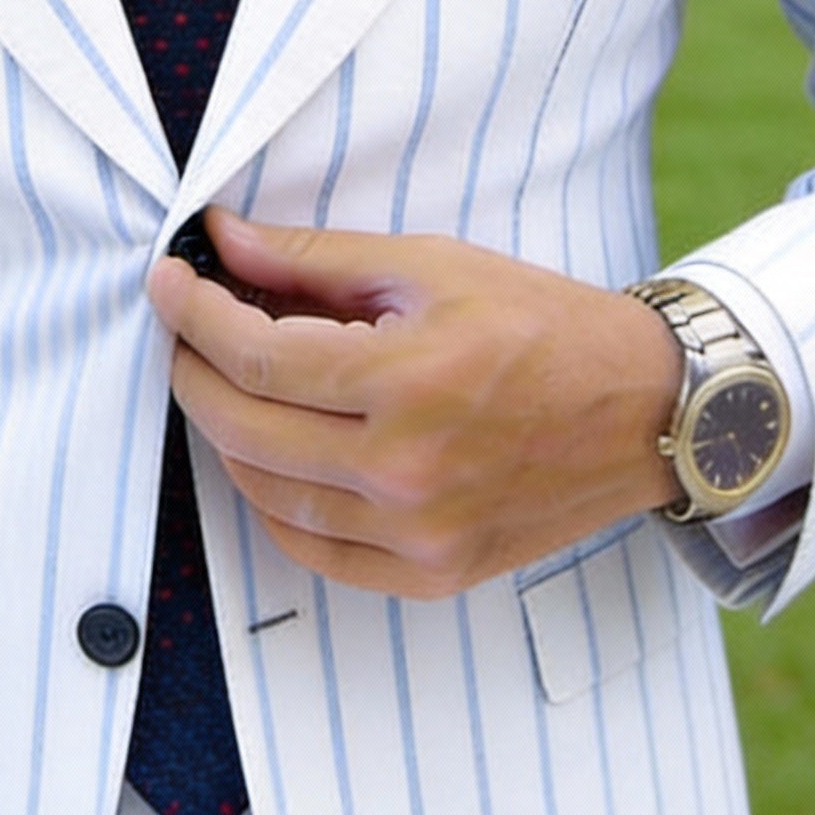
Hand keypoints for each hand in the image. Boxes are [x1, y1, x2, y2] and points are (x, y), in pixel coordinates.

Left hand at [147, 209, 684, 598]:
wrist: (647, 410)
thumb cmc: (540, 325)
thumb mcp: (428, 266)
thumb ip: (312, 259)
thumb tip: (220, 239)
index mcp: (409, 381)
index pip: (255, 357)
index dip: (193, 314)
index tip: (167, 279)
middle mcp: (408, 471)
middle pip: (244, 428)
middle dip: (191, 369)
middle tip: (182, 326)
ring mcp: (419, 535)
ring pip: (265, 491)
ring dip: (224, 430)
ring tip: (223, 378)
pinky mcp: (432, 575)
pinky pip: (311, 548)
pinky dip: (271, 498)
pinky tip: (270, 448)